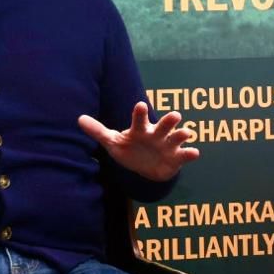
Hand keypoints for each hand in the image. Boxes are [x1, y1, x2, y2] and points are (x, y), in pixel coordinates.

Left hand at [78, 102, 198, 181]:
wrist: (146, 168)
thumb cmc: (130, 150)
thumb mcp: (113, 142)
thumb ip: (98, 131)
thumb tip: (79, 119)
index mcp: (141, 129)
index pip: (140, 119)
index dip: (140, 113)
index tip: (140, 105)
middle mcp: (157, 134)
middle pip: (163, 125)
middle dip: (169, 120)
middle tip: (175, 115)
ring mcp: (168, 145)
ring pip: (177, 137)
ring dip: (182, 134)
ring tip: (186, 132)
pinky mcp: (176, 158)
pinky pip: (185, 154)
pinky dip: (190, 153)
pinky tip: (194, 152)